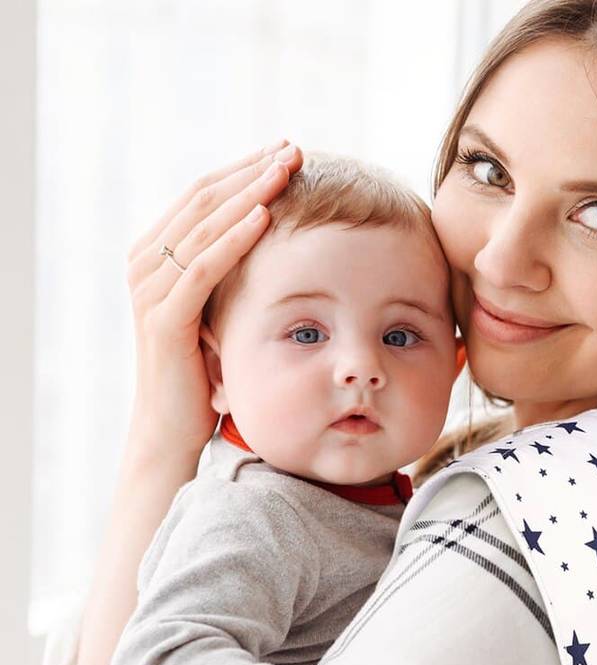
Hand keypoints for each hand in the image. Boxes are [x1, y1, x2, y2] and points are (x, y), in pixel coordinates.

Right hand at [124, 140, 303, 458]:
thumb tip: (273, 234)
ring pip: (204, 226)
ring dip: (249, 193)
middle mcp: (146, 262)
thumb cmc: (204, 369)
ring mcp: (150, 288)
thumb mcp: (217, 307)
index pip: (204, 196)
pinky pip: (203, 267)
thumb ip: (228, 271)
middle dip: (252, 171)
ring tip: (287, 168)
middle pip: (204, 200)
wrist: (173, 426)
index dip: (245, 170)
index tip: (287, 151)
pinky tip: (265, 215)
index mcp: (158, 254)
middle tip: (294, 149)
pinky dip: (234, 238)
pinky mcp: (164, 317)